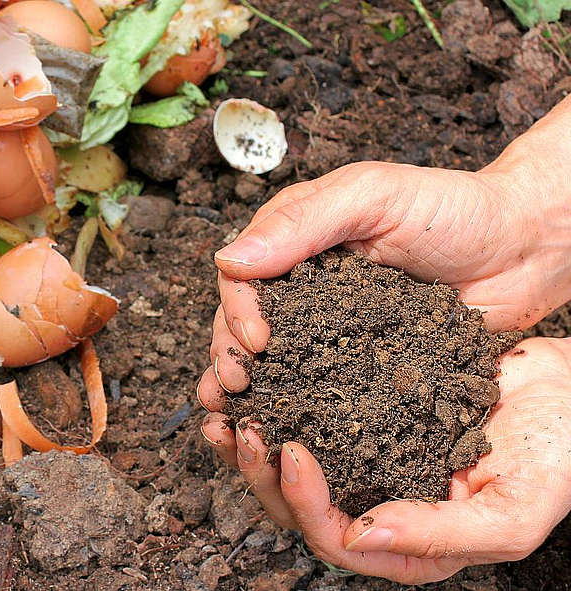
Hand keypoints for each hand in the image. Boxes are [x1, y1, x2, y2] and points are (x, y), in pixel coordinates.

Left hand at [200, 337, 570, 583]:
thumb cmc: (557, 456)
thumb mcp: (513, 510)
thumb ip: (441, 535)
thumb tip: (360, 535)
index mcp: (409, 544)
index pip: (335, 540)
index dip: (304, 503)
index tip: (289, 451)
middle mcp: (379, 506)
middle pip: (298, 507)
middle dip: (261, 472)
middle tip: (242, 428)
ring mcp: (367, 461)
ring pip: (291, 466)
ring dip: (253, 442)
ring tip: (226, 409)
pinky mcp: (361, 417)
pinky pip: (306, 415)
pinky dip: (276, 402)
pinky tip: (254, 381)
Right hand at [201, 100, 570, 400]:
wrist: (527, 249)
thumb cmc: (455, 208)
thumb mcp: (374, 196)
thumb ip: (303, 222)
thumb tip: (229, 259)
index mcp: (296, 240)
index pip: (242, 276)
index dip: (237, 309)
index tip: (256, 339)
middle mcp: (305, 287)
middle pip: (245, 323)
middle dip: (230, 355)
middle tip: (235, 385)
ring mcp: (332, 328)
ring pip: (274, 361)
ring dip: (250, 389)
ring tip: (236, 418)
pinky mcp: (362, 364)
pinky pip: (322, 388)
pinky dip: (295, 409)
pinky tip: (280, 431)